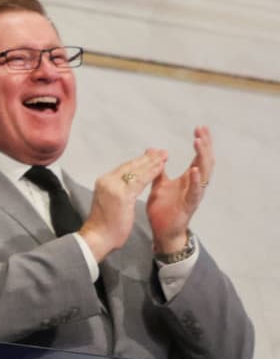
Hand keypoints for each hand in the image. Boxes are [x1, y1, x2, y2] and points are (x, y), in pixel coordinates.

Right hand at [76, 149, 165, 261]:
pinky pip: (141, 181)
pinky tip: (161, 167)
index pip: (124, 168)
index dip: (139, 161)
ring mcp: (114, 187)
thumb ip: (117, 191)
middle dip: (148, 158)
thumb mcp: (110, 202)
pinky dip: (152, 172)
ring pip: (137, 171)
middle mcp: (107, 181)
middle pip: (130, 166)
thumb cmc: (104, 224)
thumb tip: (127, 185)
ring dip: (152, 163)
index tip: (151, 155)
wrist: (97, 237)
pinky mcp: (122, 195)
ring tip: (164, 156)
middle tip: (161, 151)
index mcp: (104, 182)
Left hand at [147, 127, 211, 253]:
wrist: (162, 231)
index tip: (200, 128)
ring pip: (204, 173)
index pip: (198, 156)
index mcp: (188, 178)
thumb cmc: (163, 209)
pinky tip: (195, 170)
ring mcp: (194, 194)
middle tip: (202, 130)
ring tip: (199, 143)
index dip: (200, 143)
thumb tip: (153, 151)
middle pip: (204, 161)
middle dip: (204, 145)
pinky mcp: (189, 205)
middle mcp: (194, 185)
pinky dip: (196, 180)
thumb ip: (158, 169)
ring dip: (202, 157)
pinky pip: (195, 192)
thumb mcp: (158, 184)